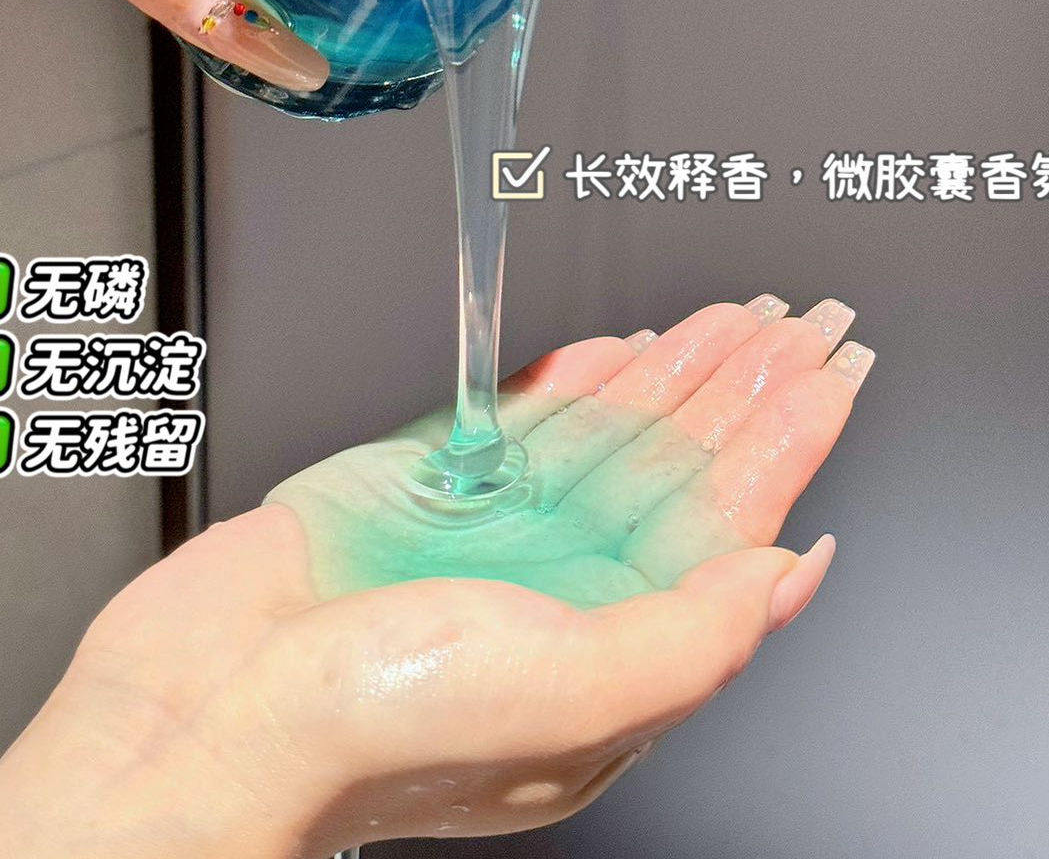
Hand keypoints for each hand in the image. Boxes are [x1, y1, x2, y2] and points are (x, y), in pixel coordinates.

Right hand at [0, 295, 872, 858]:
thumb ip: (694, 636)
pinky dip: (583, 378)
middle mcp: (568, 583)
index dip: (791, 438)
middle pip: (684, 462)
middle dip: (747, 386)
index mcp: (616, 644)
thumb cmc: (373, 729)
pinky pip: (531, 416)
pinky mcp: (437, 483)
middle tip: (805, 322)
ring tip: (735, 318)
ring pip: (617, 428)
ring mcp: (504, 528)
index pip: (731, 519)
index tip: (836, 370)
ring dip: (679, 368)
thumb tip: (786, 573)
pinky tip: (629, 350)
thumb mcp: (570, 698)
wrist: (212, 705)